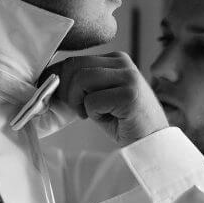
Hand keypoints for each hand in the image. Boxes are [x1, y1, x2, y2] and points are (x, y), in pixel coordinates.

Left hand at [54, 50, 168, 145]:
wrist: (152, 142)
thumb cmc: (123, 122)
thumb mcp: (100, 96)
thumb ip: (81, 84)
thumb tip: (50, 78)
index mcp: (115, 60)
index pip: (75, 60)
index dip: (59, 79)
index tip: (57, 97)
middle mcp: (123, 63)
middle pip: (75, 66)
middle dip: (66, 91)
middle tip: (77, 110)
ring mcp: (129, 77)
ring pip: (81, 80)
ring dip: (78, 102)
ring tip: (88, 114)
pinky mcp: (130, 95)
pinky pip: (92, 101)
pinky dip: (93, 114)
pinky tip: (109, 119)